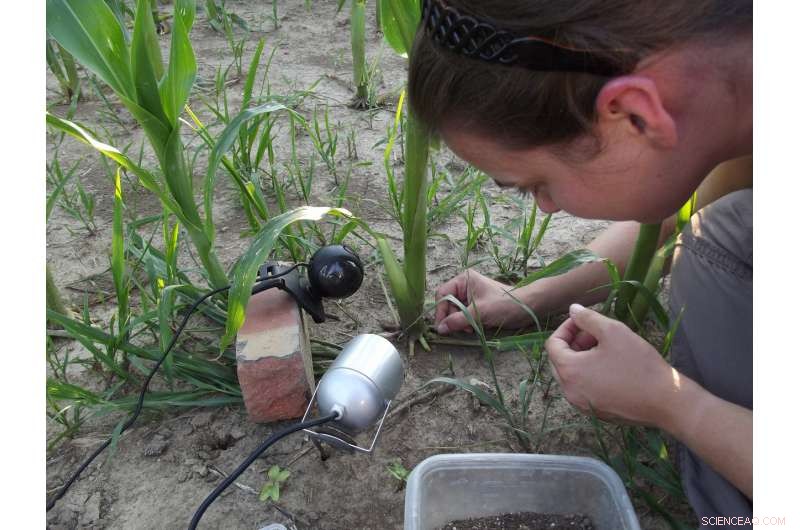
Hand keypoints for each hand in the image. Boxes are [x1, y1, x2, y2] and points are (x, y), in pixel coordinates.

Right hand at [434, 269, 537, 334]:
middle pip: (448, 304)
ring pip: (455, 312)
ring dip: (460, 322)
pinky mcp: (476, 306)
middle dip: (453, 318)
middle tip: (462, 329)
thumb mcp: (480, 313)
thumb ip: (458, 320)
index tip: (441, 327)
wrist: (527, 307)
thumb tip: (440, 329)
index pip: (443, 294)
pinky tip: (474, 328)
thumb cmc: (504, 304)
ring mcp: (470, 296)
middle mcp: (465, 286)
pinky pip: (464, 316)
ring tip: (471, 329)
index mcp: (464, 280)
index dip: (440, 311)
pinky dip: (467, 323)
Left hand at [544, 303, 678, 426]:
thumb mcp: (613, 332)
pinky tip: (611, 367)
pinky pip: (583, 389)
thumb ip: (588, 318)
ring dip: (582, 358)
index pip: (552, 344)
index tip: (584, 321)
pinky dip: (590, 374)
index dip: (566, 328)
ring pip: (572, 375)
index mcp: (569, 371)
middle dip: (574, 342)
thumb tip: (572, 309)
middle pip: (559, 360)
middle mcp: (569, 392)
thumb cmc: (639, 364)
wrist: (666, 401)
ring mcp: (582, 405)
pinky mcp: (596, 413)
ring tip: (606, 348)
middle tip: (596, 333)